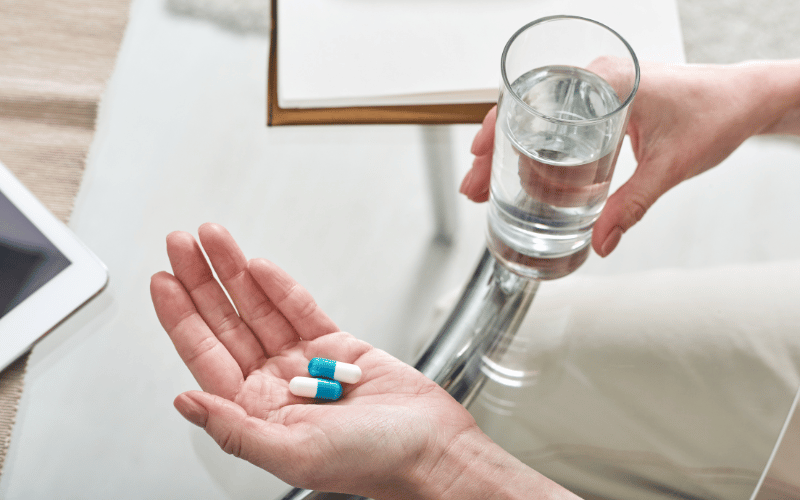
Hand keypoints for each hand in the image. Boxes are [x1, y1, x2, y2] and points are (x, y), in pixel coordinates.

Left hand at [151, 223, 577, 498]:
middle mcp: (275, 386)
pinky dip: (279, 287)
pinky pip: (300, 310)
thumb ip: (234, 428)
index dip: (181, 317)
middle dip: (202, 282)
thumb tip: (186, 402)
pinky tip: (258, 266)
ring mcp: (305, 363)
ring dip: (236, 273)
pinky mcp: (337, 346)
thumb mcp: (294, 454)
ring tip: (214, 240)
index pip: (205, 356)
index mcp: (257, 414)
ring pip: (259, 309)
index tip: (162, 282)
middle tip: (182, 244)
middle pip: (227, 323)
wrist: (433, 449)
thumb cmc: (373, 464)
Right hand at [461, 61, 799, 256]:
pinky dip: (537, 145)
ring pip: (538, 118)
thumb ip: (632, 206)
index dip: (498, 133)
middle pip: (526, 112)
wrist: (745, 99)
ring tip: (489, 184)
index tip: (478, 162)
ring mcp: (596, 88)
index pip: (534, 103)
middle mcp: (594, 79)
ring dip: (511, 150)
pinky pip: (557, 121)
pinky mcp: (603, 102)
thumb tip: (601, 242)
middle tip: (474, 187)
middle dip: (494, 151)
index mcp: (605, 81)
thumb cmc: (715, 114)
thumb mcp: (669, 167)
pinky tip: (524, 171)